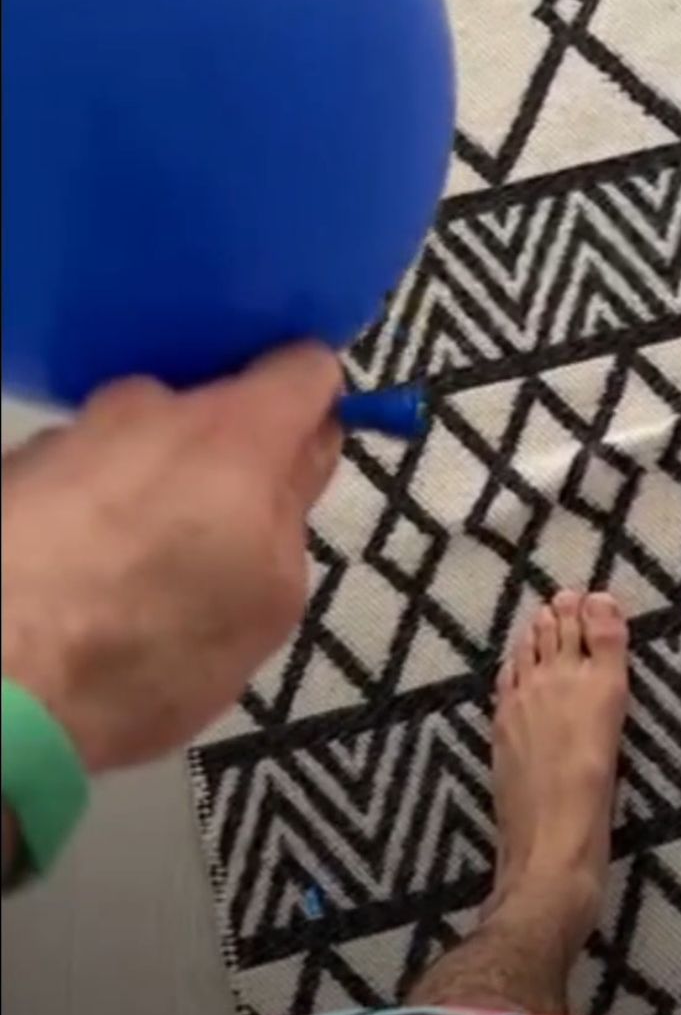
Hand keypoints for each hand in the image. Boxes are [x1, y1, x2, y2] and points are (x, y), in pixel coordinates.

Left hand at [1, 346, 341, 775]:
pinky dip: (85, 516)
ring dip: (148, 491)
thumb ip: (292, 512)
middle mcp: (149, 406)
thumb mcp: (269, 601)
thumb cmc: (153, 647)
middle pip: (212, 411)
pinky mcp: (9, 471)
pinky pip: (75, 479)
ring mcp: (69, 433)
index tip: (305, 465)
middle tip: (215, 550)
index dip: (317, 411)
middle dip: (224, 465)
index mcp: (235, 430)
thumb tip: (297, 458)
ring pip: (136, 445)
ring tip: (128, 580)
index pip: (304, 366)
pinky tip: (72, 585)